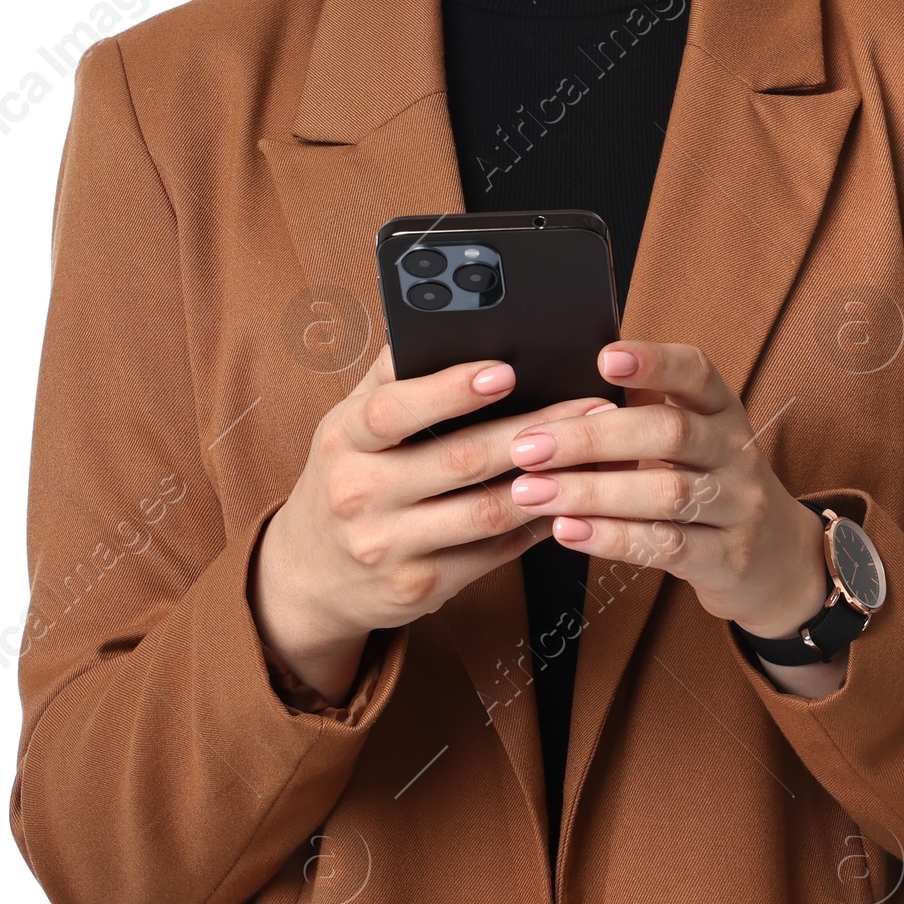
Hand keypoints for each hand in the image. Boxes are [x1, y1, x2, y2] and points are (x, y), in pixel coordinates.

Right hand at [251, 345, 616, 704]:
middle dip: (533, 431)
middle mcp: (360, 495)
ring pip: (485, 511)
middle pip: (459, 460)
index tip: (505, 370)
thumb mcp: (349, 423)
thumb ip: (393, 375)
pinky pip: (492, 553)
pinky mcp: (419, 588)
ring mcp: (389, 547)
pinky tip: (568, 499)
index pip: (393, 410)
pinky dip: (536, 525)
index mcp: (345, 439)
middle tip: (589, 406)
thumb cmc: (347, 477)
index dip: (449, 390)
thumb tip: (441, 316)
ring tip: (593, 452)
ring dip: (548, 481)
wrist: (310, 576)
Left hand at [504, 340, 843, 691]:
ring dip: (590, 492)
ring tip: (532, 492)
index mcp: (724, 411)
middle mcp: (737, 452)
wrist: (780, 561)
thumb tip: (569, 383)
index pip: (697, 372)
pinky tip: (568, 530)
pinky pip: (666, 545)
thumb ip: (645, 411)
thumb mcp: (696, 440)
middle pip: (669, 433)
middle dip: (592, 438)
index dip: (654, 362)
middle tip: (529, 446)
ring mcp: (738, 507)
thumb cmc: (714, 486)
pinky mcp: (728, 560)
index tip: (603, 358)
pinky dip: (611, 537)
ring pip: (665, 493)